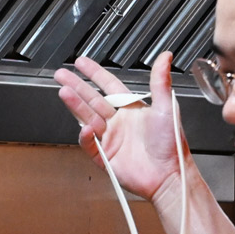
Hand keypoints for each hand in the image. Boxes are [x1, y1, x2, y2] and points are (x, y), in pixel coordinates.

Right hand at [54, 52, 190, 202]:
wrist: (169, 175)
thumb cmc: (172, 146)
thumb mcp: (167, 108)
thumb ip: (161, 81)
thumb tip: (165, 58)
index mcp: (133, 109)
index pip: (109, 85)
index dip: (95, 73)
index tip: (82, 63)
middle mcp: (120, 123)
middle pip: (92, 99)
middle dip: (76, 86)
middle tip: (61, 74)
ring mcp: (112, 139)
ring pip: (88, 117)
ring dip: (76, 105)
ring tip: (65, 92)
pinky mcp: (106, 158)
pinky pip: (90, 145)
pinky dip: (86, 136)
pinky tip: (86, 127)